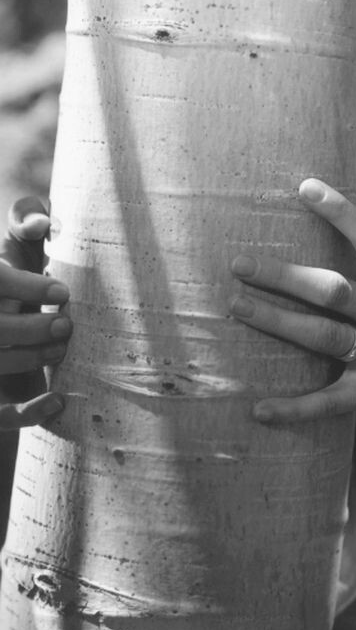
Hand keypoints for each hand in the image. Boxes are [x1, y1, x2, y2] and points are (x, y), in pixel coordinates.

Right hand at [1, 197, 68, 428]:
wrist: (13, 324)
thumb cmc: (16, 273)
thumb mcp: (18, 243)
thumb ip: (28, 217)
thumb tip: (41, 222)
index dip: (26, 288)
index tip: (63, 290)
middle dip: (30, 328)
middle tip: (66, 323)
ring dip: (30, 360)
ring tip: (62, 348)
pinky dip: (26, 412)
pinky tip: (58, 399)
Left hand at [229, 178, 355, 433]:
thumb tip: (345, 230)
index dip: (338, 210)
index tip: (305, 186)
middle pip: (332, 289)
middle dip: (284, 276)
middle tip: (240, 264)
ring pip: (324, 336)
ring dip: (277, 322)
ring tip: (237, 308)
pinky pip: (329, 401)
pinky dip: (293, 408)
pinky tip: (259, 408)